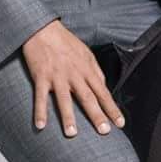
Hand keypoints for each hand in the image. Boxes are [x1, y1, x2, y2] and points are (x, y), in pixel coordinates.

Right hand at [19, 19, 123, 137]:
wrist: (42, 28)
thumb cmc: (64, 41)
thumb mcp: (85, 53)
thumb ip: (95, 70)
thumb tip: (104, 85)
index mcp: (87, 69)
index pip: (103, 92)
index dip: (112, 108)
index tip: (120, 123)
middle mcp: (74, 74)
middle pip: (88, 98)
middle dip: (97, 115)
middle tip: (104, 131)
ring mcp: (57, 76)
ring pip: (65, 99)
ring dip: (68, 117)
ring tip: (72, 133)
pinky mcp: (41, 76)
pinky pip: (41, 96)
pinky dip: (40, 111)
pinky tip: (41, 125)